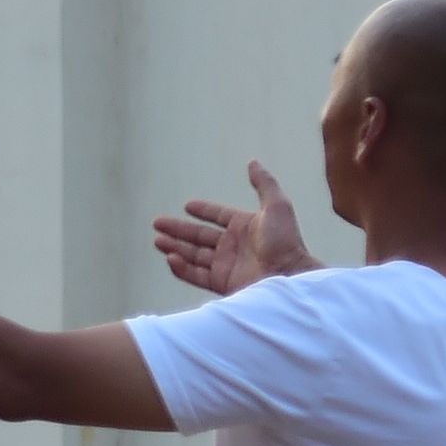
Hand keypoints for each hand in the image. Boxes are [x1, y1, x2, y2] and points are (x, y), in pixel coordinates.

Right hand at [149, 161, 317, 296]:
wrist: (287, 275)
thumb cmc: (284, 241)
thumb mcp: (277, 206)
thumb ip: (264, 184)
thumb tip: (253, 162)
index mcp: (244, 226)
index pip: (218, 216)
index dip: (203, 210)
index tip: (187, 205)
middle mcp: (233, 245)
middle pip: (199, 236)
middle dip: (178, 229)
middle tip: (157, 223)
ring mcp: (226, 265)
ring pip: (193, 255)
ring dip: (175, 247)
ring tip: (157, 241)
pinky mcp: (221, 283)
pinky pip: (196, 275)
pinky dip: (181, 268)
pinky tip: (170, 259)